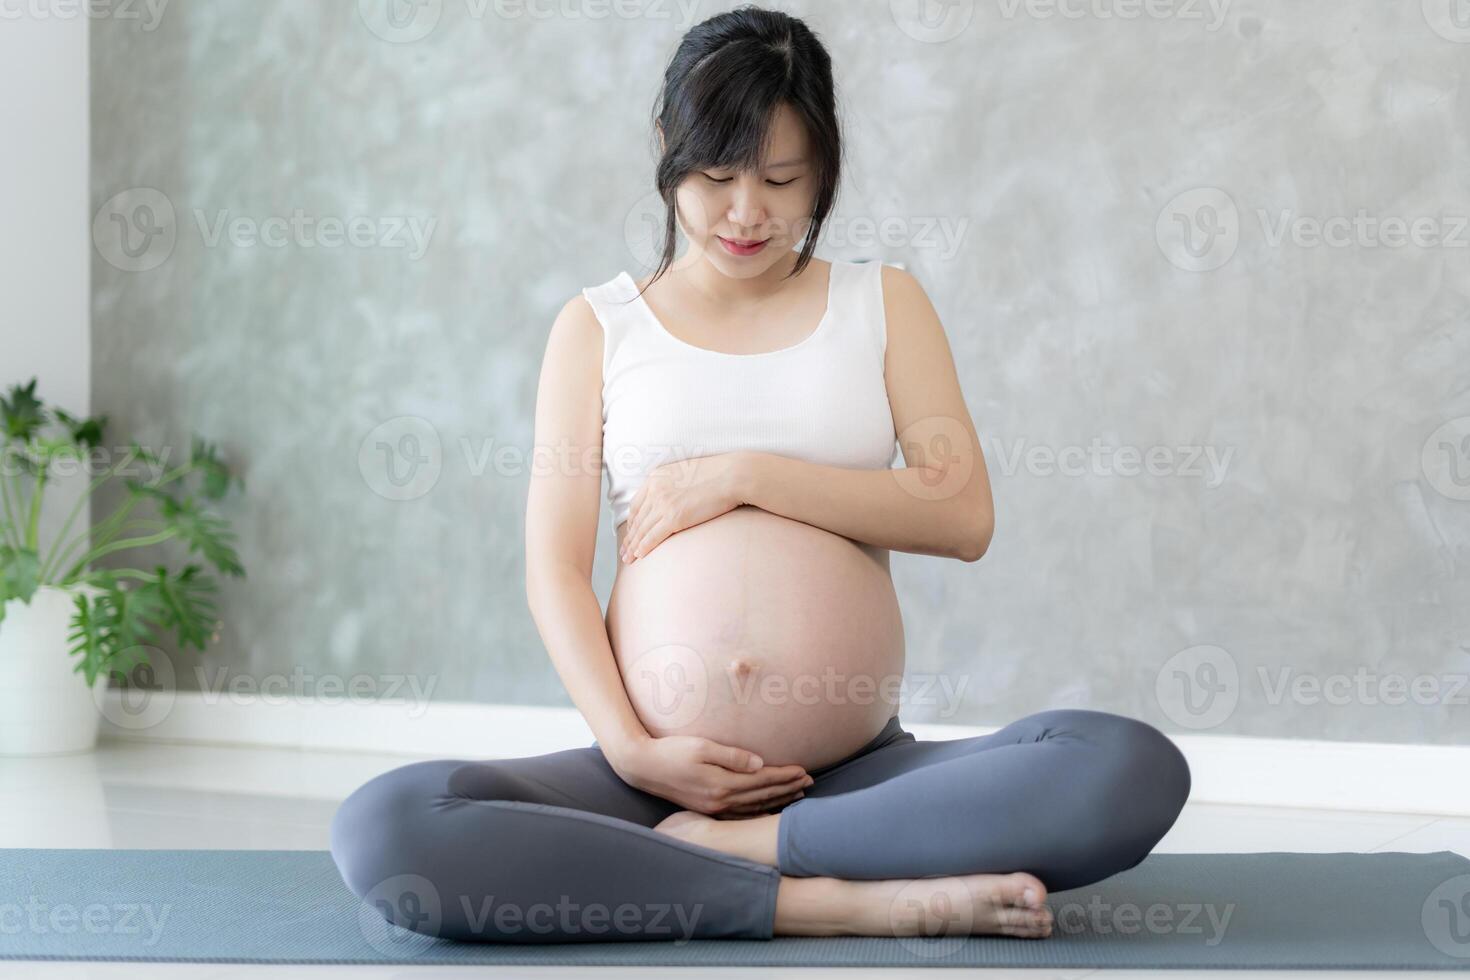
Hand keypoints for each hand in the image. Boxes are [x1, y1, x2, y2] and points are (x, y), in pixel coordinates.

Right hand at [608, 733, 811, 815]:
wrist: (643, 767)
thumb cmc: (672, 751)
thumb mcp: (702, 746)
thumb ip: (732, 756)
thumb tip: (759, 763)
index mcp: (721, 784)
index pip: (762, 780)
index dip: (785, 775)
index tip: (804, 770)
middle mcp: (720, 801)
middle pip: (762, 795)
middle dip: (787, 788)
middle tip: (809, 782)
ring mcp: (713, 808)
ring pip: (754, 807)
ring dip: (777, 800)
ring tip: (796, 795)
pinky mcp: (707, 809)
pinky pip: (740, 813)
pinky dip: (758, 811)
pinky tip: (768, 809)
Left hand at [620, 453, 748, 563]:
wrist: (732, 475)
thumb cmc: (718, 474)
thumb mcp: (687, 473)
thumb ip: (674, 484)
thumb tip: (673, 498)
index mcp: (657, 476)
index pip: (637, 503)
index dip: (632, 521)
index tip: (631, 532)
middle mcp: (655, 489)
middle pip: (637, 518)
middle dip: (630, 537)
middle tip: (624, 550)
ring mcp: (663, 503)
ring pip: (642, 529)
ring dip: (633, 546)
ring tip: (628, 558)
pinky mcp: (674, 517)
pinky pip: (652, 536)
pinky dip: (643, 547)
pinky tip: (639, 555)